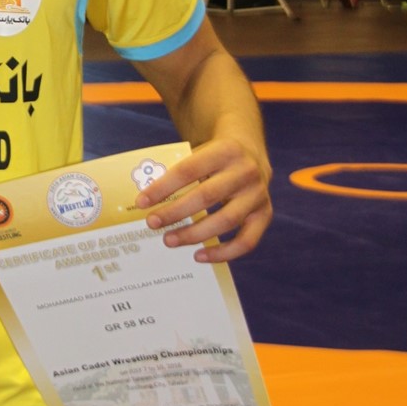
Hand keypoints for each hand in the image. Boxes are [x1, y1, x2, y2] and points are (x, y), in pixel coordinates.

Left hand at [134, 137, 272, 263]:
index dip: (163, 188)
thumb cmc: (214, 157)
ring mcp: (258, 194)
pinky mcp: (265, 213)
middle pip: (206, 196)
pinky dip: (223, 253)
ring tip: (169, 240)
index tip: (141, 202)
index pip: (188, 170)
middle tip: (152, 223)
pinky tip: (199, 255)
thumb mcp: (200, 152)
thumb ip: (179, 172)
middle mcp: (246, 171)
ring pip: (226, 221)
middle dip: (175, 212)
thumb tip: (147, 202)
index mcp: (225, 150)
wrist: (249, 150)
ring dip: (194, 234)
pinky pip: (247, 241)